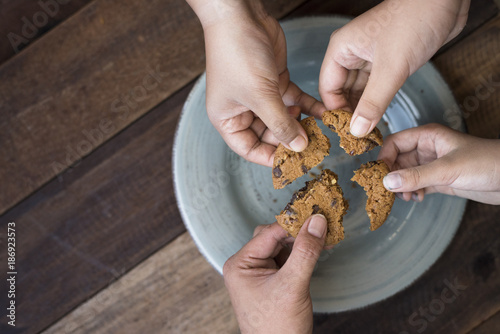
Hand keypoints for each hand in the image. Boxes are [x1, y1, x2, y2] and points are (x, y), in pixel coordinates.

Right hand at [187, 0, 324, 165]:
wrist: (240, 16)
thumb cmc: (237, 55)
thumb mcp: (260, 96)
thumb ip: (280, 124)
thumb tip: (298, 147)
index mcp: (227, 119)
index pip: (249, 148)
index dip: (269, 157)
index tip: (292, 162)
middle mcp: (243, 110)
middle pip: (269, 135)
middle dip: (290, 139)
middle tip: (313, 145)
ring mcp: (260, 96)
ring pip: (283, 118)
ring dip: (301, 123)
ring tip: (322, 130)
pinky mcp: (275, 82)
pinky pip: (293, 100)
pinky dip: (307, 106)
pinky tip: (323, 113)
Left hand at [223, 215, 327, 332]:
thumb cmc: (277, 327)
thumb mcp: (293, 285)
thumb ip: (305, 252)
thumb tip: (317, 222)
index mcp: (240, 264)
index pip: (269, 234)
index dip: (293, 223)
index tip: (317, 213)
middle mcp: (246, 266)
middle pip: (274, 237)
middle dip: (298, 232)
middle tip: (322, 224)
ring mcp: (259, 273)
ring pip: (282, 246)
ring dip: (302, 242)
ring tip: (324, 237)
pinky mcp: (272, 280)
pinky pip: (287, 259)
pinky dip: (302, 254)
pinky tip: (319, 249)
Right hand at [319, 0, 469, 136]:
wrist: (445, 1)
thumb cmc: (415, 20)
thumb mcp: (391, 68)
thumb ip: (373, 102)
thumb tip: (357, 130)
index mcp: (341, 49)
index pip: (328, 89)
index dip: (336, 112)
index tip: (347, 133)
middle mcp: (351, 53)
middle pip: (341, 91)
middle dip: (349, 114)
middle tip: (357, 138)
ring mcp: (369, 57)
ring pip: (358, 91)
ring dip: (363, 110)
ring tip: (367, 132)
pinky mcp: (387, 61)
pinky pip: (374, 88)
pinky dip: (376, 103)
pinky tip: (378, 118)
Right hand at [378, 123, 499, 204]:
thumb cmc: (487, 163)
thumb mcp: (448, 169)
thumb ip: (416, 176)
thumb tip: (387, 182)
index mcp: (428, 136)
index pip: (395, 143)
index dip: (384, 158)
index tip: (379, 175)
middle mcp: (428, 149)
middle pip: (397, 160)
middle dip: (392, 176)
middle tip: (390, 192)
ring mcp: (433, 164)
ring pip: (406, 174)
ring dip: (402, 186)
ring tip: (406, 197)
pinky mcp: (440, 179)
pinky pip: (417, 184)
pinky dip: (413, 192)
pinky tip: (417, 198)